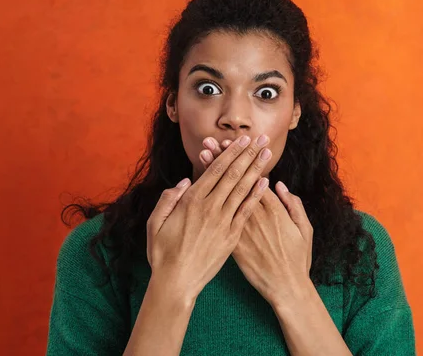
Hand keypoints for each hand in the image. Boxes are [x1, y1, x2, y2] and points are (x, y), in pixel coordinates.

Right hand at [146, 135, 271, 299]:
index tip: (241, 139)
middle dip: (248, 154)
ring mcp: (222, 222)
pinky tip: (266, 182)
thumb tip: (184, 181)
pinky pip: (246, 212)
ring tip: (267, 153)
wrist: (176, 283)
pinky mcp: (232, 237)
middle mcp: (209, 208)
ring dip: (256, 169)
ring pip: (242, 189)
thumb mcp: (155, 223)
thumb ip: (168, 199)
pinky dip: (256, 196)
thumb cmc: (162, 253)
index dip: (230, 153)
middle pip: (233, 175)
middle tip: (261, 138)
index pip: (215, 170)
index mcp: (191, 201)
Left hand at [199, 137, 313, 305]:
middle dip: (222, 159)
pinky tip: (199, 186)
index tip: (233, 143)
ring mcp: (240, 227)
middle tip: (210, 141)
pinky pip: (217, 215)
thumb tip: (279, 186)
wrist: (284, 287)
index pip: (253, 177)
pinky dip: (208, 200)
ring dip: (211, 173)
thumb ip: (293, 206)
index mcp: (272, 209)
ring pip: (222, 194)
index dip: (242, 159)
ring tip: (202, 154)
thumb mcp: (304, 229)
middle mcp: (253, 214)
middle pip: (234, 180)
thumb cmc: (297, 258)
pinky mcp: (231, 241)